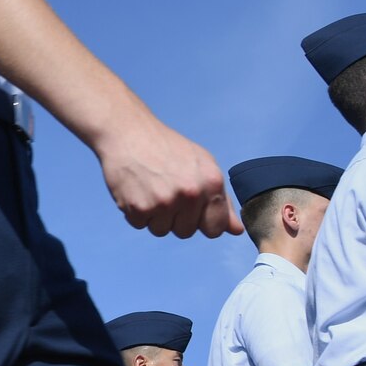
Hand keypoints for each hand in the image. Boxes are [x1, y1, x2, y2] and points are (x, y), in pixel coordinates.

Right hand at [96, 116, 239, 239]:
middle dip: (175, 218)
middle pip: (186, 232)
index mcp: (212, 182)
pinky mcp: (139, 207)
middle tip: (165, 191)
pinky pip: (140, 225)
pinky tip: (136, 190)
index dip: (203, 222)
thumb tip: (236, 230)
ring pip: (161, 231)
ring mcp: (164, 202)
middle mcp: (191, 194)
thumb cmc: (166, 148)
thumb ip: (220, 199)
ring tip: (150, 189)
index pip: (215, 228)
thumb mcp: (202, 165)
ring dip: (154, 216)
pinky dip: (136, 212)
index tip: (192, 210)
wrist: (128, 133)